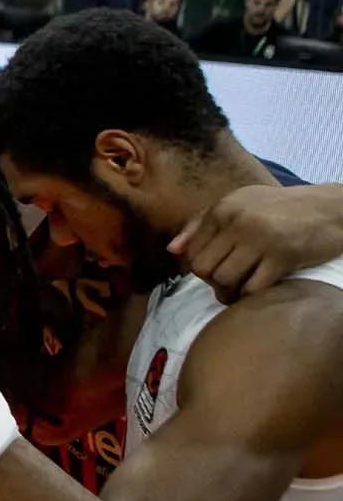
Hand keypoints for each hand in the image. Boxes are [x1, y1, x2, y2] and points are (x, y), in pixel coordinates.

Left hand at [170, 184, 342, 302]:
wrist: (329, 208)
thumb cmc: (279, 208)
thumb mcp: (238, 204)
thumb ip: (201, 224)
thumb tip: (173, 250)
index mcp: (222, 209)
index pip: (192, 250)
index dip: (198, 267)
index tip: (212, 271)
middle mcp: (238, 222)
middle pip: (203, 268)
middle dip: (211, 282)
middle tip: (224, 284)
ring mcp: (261, 240)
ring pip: (224, 279)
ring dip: (228, 293)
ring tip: (237, 291)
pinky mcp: (283, 257)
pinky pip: (253, 288)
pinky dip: (250, 296)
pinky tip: (256, 291)